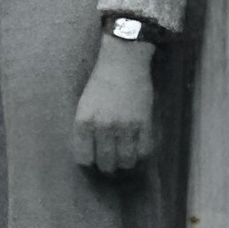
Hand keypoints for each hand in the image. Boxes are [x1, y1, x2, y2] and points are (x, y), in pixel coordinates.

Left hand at [72, 33, 154, 176]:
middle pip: (106, 163)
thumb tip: (89, 152)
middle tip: (111, 162)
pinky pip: (144, 151)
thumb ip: (85, 128)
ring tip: (125, 156)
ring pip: (126, 161)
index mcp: (84, 122)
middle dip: (107, 166)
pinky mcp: (144, 124)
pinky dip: (141, 154)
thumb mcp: (84, 105)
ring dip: (125, 162)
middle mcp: (103, 128)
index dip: (89, 161)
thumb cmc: (101, 82)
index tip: (93, 159)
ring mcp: (125, 127)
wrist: (123, 61)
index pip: (83, 158)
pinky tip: (137, 148)